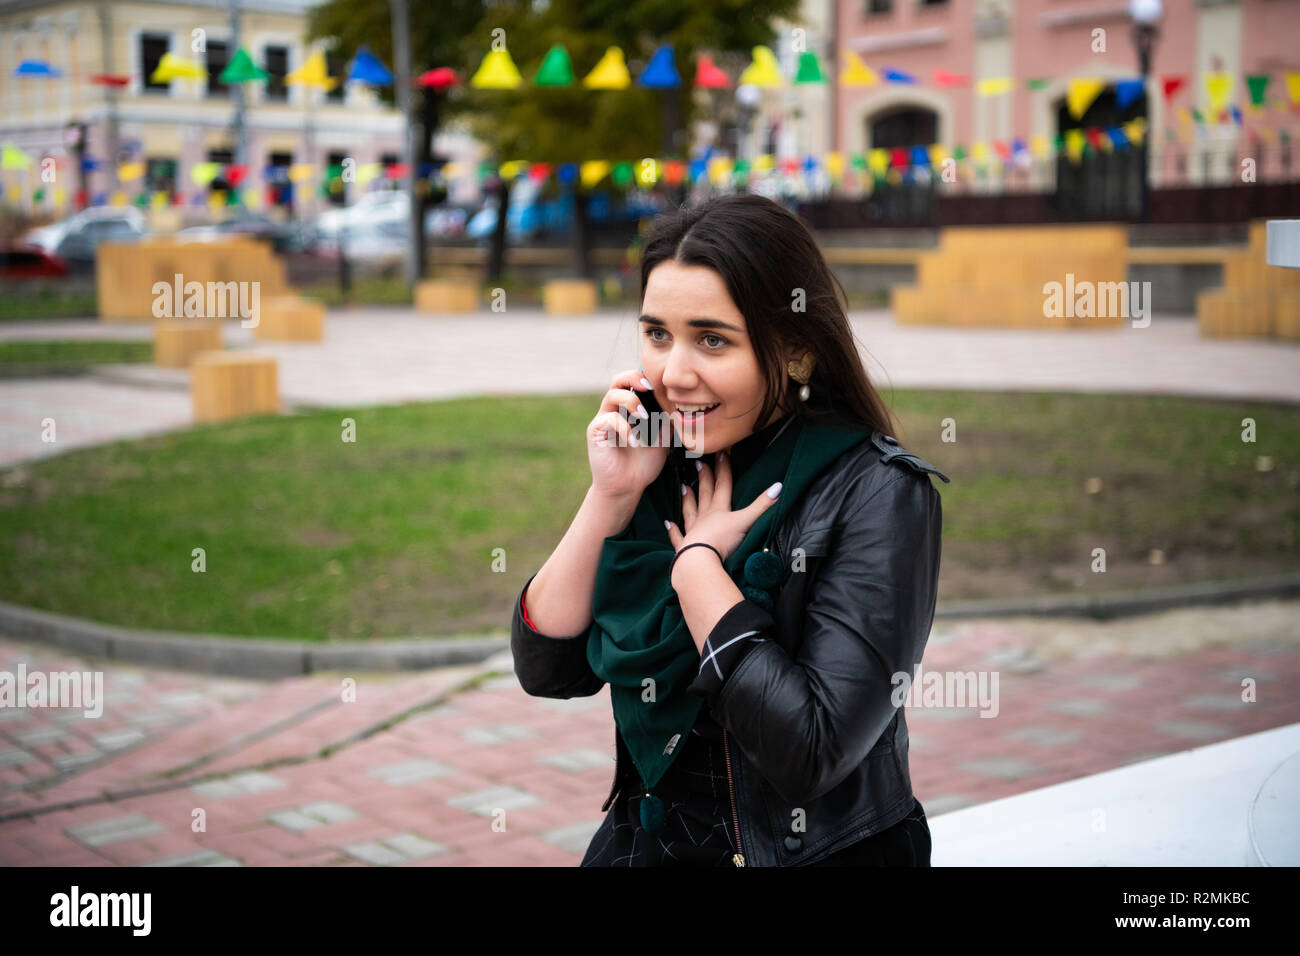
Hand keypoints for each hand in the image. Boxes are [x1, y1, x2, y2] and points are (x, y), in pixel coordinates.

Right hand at [587, 368, 670, 503]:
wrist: (627, 487)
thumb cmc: (643, 464)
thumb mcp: (662, 439)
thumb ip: (666, 421)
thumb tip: (678, 404)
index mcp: (628, 409)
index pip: (632, 382)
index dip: (644, 378)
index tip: (659, 386)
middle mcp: (614, 410)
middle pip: (617, 380)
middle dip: (633, 378)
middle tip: (648, 387)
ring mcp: (603, 419)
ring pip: (612, 395)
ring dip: (631, 401)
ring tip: (643, 417)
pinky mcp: (596, 432)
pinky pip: (608, 419)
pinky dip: (624, 428)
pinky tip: (633, 442)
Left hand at [664, 450, 782, 565]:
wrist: (699, 560)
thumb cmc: (722, 541)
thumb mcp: (745, 521)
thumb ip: (762, 505)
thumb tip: (779, 486)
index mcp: (720, 510)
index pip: (723, 485)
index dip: (724, 469)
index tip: (721, 454)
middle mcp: (705, 517)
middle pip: (705, 494)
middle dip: (704, 478)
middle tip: (699, 464)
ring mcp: (693, 531)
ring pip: (690, 511)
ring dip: (688, 498)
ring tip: (684, 487)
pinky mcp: (685, 547)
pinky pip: (678, 536)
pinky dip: (673, 530)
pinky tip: (668, 524)